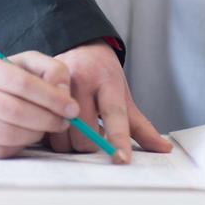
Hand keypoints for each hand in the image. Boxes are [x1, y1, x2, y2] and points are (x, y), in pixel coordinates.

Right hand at [0, 50, 79, 158]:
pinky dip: (18, 146)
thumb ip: (52, 70)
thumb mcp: (29, 64)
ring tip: (45, 128)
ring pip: (7, 134)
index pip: (22, 83)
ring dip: (35, 134)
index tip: (72, 108)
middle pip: (15, 111)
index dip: (51, 98)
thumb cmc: (8, 78)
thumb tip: (64, 94)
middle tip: (64, 122)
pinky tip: (26, 136)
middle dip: (47, 119)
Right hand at [50, 41, 171, 161]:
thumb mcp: (123, 94)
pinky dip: (55, 135)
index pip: (114, 114)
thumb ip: (140, 125)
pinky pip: (46, 129)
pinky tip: (62, 123)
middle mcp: (81, 79)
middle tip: (95, 132)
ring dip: (72, 142)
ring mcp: (58, 84)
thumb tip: (163, 149)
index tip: (121, 159)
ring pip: (63, 136)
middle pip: (85, 134)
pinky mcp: (41, 89)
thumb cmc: (103, 73)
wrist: (81, 45)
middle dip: (92, 144)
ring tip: (78, 126)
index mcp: (106, 80)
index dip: (118, 139)